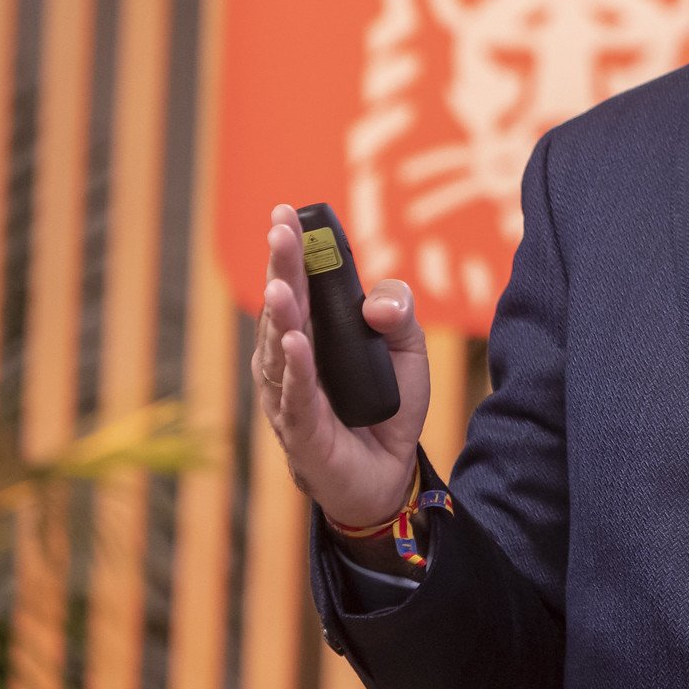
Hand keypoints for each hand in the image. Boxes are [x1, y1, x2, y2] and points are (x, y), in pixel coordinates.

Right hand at [251, 203, 431, 528]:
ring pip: (281, 349)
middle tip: (280, 229)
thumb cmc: (387, 407)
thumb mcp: (409, 352)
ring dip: (282, 315)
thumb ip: (399, 315)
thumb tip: (375, 302)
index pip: (301, 284)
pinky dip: (296, 368)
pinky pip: (297, 396)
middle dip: (282, 267)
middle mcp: (292, 360)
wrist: (388, 475)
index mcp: (315, 333)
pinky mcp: (302, 432)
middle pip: (285, 307)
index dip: (294, 250)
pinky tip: (295, 340)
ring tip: (283, 284)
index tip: (288, 213)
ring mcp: (291, 396)